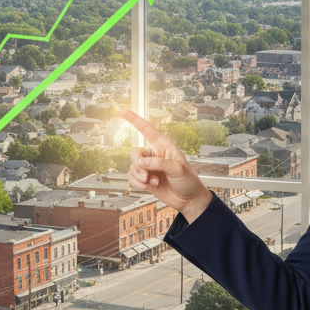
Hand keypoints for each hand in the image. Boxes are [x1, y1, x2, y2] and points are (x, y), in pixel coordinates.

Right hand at [119, 108, 213, 222]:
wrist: (187, 199)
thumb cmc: (187, 180)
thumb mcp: (177, 168)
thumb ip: (158, 163)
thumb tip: (141, 163)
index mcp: (163, 145)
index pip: (146, 128)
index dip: (133, 119)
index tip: (121, 110)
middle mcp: (154, 154)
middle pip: (134, 153)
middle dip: (138, 166)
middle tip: (147, 176)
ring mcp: (148, 166)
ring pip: (132, 167)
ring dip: (140, 177)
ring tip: (153, 182)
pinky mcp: (145, 178)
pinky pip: (132, 177)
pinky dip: (137, 183)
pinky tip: (148, 187)